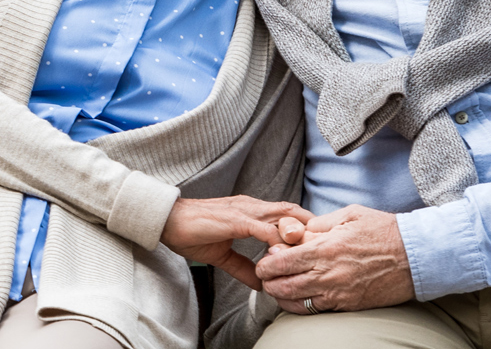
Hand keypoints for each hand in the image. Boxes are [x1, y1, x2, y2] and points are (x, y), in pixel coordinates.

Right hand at [160, 196, 314, 291]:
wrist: (167, 221)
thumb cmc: (191, 233)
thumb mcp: (223, 255)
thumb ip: (243, 267)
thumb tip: (261, 283)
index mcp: (250, 212)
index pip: (285, 213)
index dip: (303, 226)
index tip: (316, 243)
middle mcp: (251, 207)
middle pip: (291, 210)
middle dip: (309, 226)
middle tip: (323, 244)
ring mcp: (244, 211)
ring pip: (282, 215)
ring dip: (298, 231)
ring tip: (309, 248)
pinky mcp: (234, 219)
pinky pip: (262, 227)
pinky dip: (276, 239)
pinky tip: (282, 252)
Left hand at [254, 204, 414, 313]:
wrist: (416, 256)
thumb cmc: (384, 231)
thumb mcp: (349, 215)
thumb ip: (320, 224)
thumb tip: (298, 231)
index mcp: (325, 249)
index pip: (283, 262)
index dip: (266, 265)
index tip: (263, 262)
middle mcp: (329, 274)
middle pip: (284, 285)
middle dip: (268, 283)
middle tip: (264, 278)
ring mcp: (339, 293)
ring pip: (297, 302)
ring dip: (281, 297)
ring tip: (276, 289)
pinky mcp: (349, 305)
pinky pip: (317, 310)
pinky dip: (301, 306)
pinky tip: (297, 299)